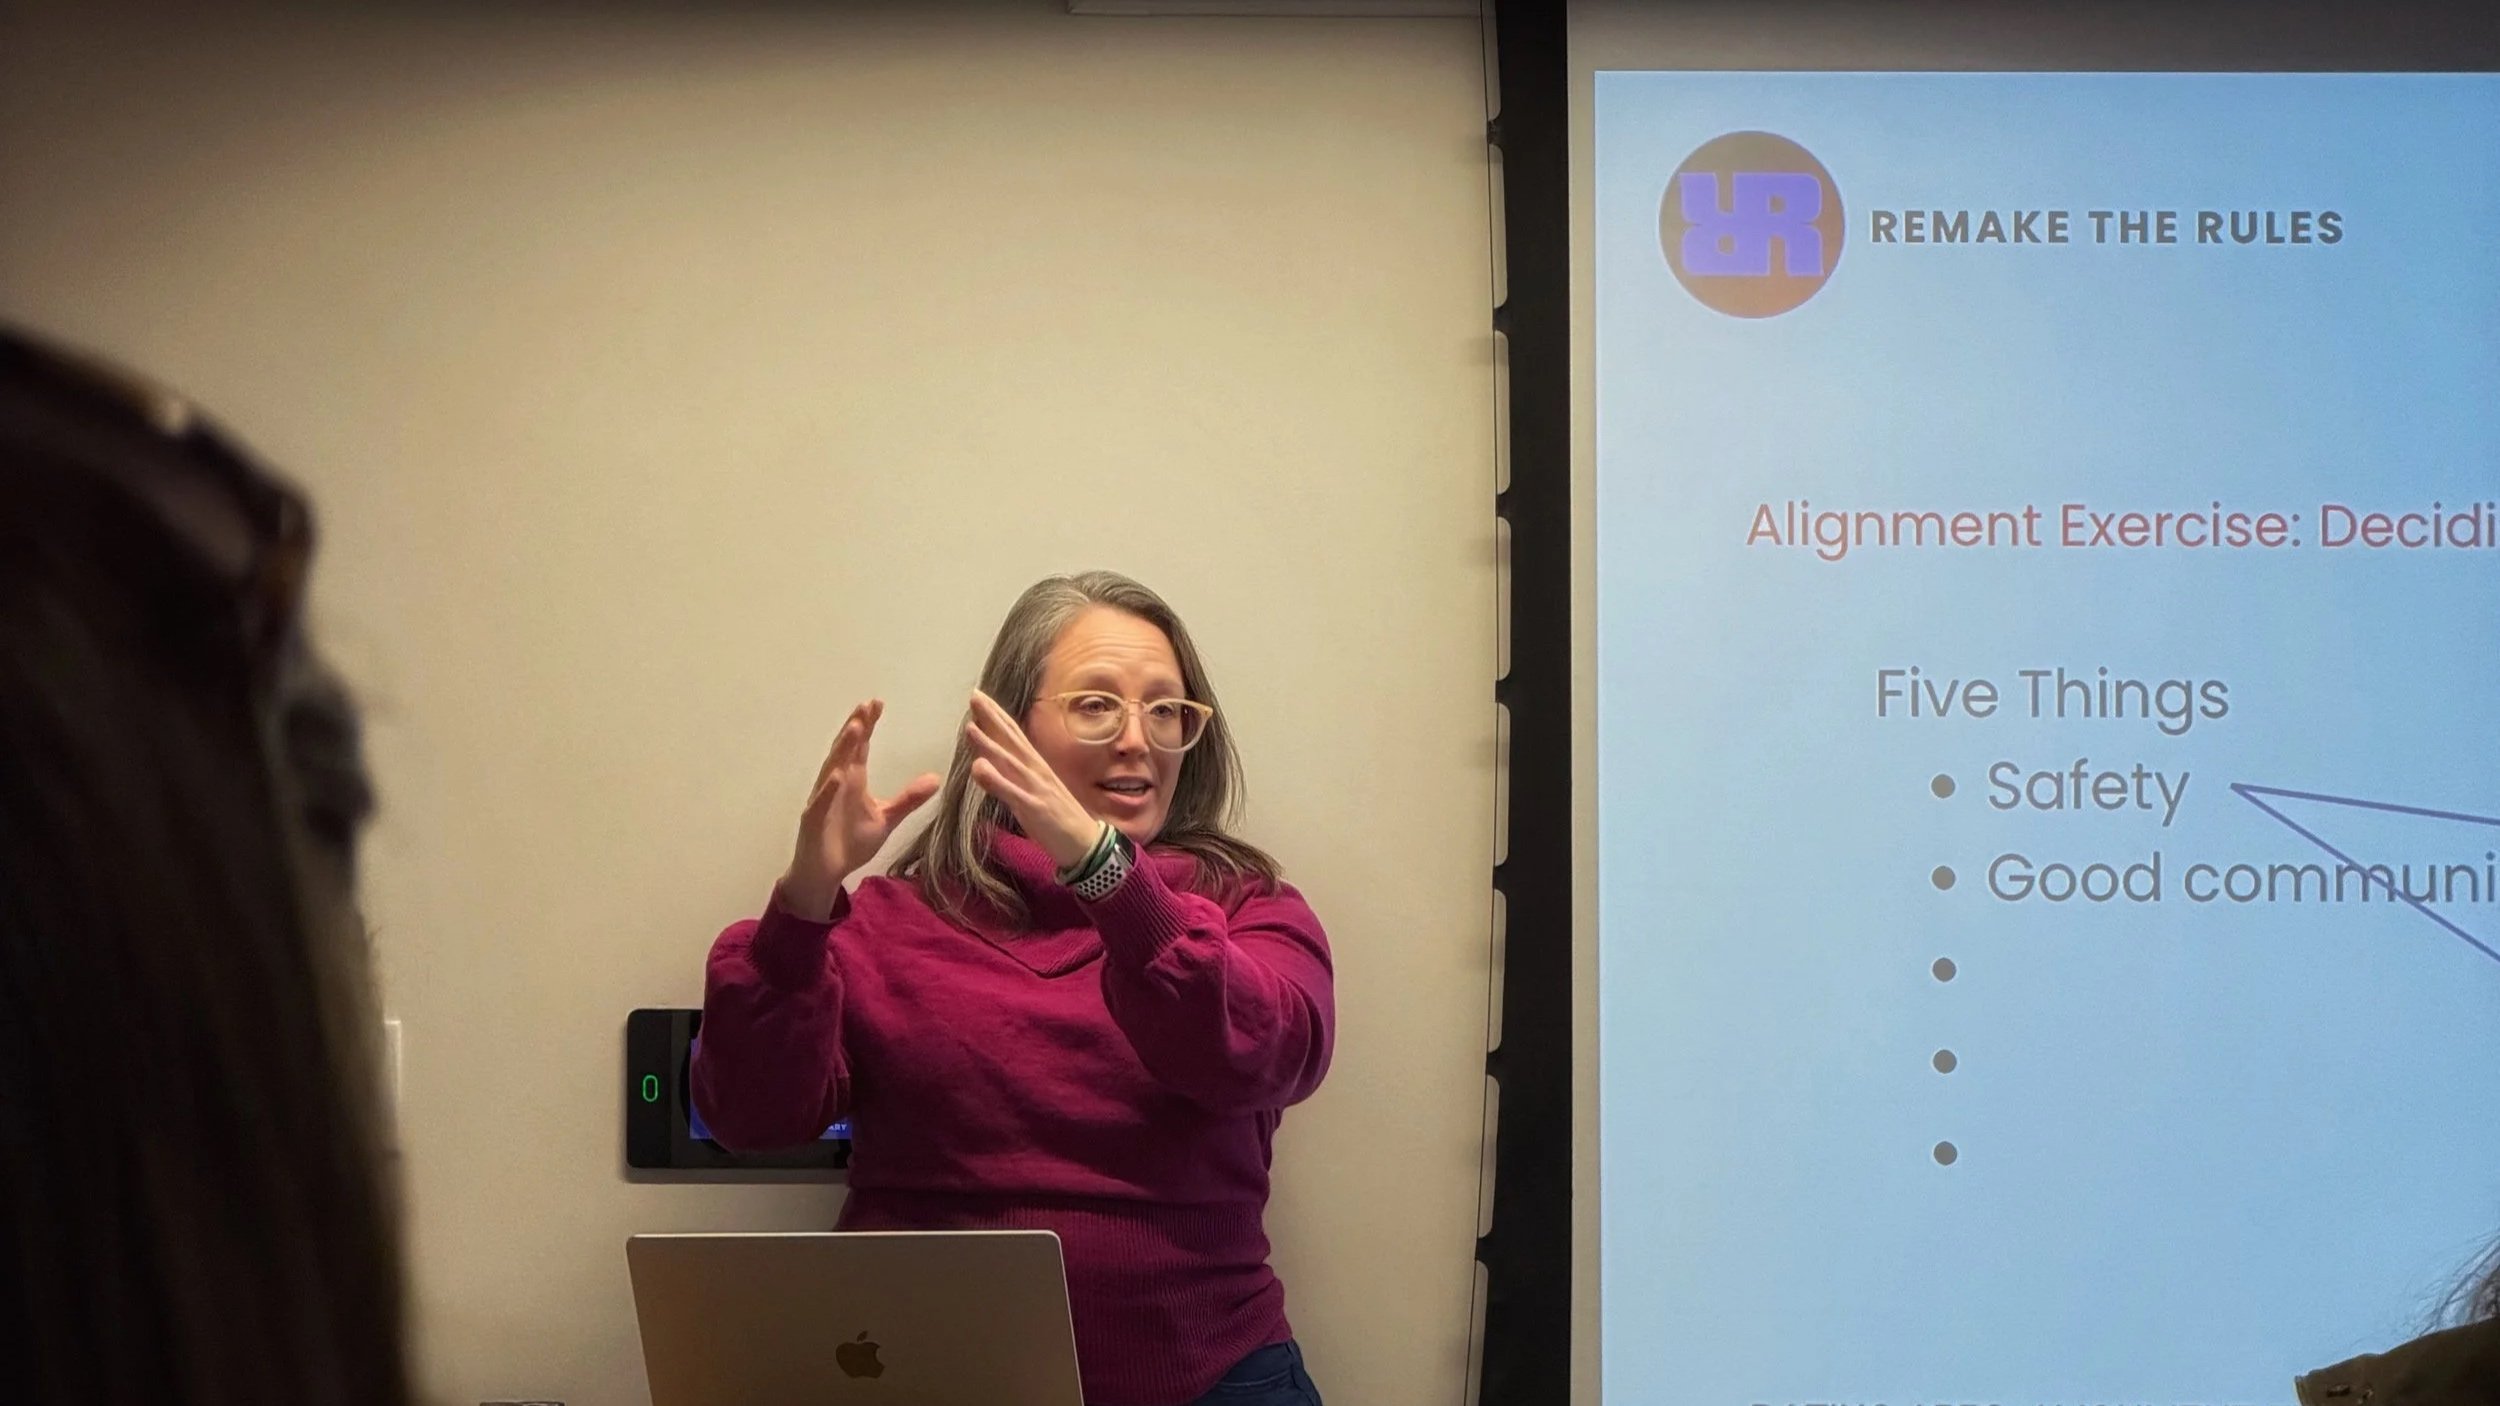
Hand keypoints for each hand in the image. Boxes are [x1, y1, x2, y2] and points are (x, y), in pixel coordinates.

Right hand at [780, 700, 939, 919]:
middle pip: (846, 750)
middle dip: (856, 727)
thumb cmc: (850, 842)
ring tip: (855, 728)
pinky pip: (821, 802)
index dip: (867, 725)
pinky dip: (828, 789)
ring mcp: (823, 800)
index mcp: (853, 780)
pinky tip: (837, 776)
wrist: (827, 872)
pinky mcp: (814, 820)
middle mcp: (837, 784)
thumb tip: (936, 778)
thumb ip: (908, 799)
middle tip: (866, 705)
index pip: (860, 747)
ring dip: (843, 749)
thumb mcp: (887, 819)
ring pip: (833, 769)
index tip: (877, 703)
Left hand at [963, 691, 1102, 869]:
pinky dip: (995, 779)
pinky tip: (978, 767)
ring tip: (970, 727)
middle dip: (993, 718)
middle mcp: (1037, 772)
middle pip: (1012, 740)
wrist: (1086, 844)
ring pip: (1009, 762)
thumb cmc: (1059, 818)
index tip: (979, 697)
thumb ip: (1012, 776)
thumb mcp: (1034, 792)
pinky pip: (1012, 793)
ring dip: (990, 744)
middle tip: (974, 696)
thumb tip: (989, 760)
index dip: (997, 716)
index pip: (1015, 735)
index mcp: (1036, 767)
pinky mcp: (1034, 809)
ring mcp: (1036, 789)